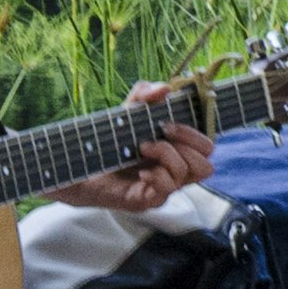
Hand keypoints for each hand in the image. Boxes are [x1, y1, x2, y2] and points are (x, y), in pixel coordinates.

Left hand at [50, 79, 214, 213]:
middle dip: (187, 143)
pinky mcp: (149, 200)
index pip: (206, 147)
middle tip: (160, 133)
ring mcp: (164, 188)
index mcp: (177, 152)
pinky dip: (156, 175)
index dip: (194, 134)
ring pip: (189, 174)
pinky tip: (140, 170)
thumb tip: (164, 88)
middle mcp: (174, 172)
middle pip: (206, 164)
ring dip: (167, 155)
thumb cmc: (109, 140)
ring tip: (142, 148)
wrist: (80, 163)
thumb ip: (145, 95)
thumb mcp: (128, 112)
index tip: (167, 123)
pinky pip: (168, 189)